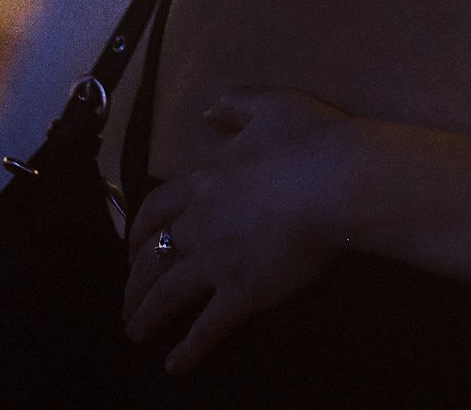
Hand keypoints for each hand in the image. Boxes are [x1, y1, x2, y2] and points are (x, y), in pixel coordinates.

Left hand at [122, 88, 361, 373]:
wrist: (341, 179)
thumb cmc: (313, 140)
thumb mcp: (273, 105)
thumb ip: (236, 106)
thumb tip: (209, 113)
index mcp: (206, 182)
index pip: (158, 207)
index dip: (140, 228)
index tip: (133, 244)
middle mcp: (200, 223)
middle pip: (152, 256)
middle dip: (134, 280)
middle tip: (128, 298)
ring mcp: (217, 261)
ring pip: (166, 294)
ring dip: (146, 315)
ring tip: (135, 332)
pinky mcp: (242, 292)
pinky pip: (208, 327)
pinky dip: (188, 349)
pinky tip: (176, 365)